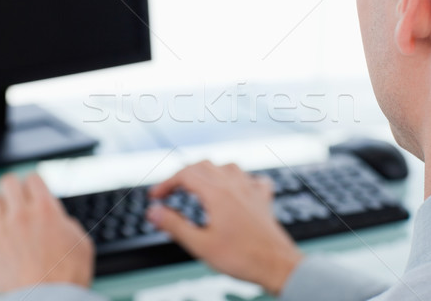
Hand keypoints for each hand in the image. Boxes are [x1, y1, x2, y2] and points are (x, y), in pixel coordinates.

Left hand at [0, 173, 94, 292]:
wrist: (48, 300)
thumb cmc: (67, 277)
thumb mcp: (82, 242)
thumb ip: (67, 224)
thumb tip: (60, 221)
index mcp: (46, 210)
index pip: (33, 178)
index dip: (34, 184)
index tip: (33, 192)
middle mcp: (21, 215)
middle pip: (8, 182)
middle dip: (13, 188)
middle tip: (15, 199)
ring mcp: (0, 231)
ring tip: (0, 215)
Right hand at [147, 161, 302, 294]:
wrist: (277, 265)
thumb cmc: (243, 257)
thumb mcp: (200, 245)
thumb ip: (174, 226)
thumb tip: (153, 212)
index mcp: (217, 193)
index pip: (185, 175)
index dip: (166, 183)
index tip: (155, 197)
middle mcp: (234, 185)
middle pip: (203, 165)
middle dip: (183, 175)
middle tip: (171, 191)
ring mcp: (251, 190)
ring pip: (227, 166)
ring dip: (209, 171)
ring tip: (198, 185)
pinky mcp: (263, 199)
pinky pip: (251, 178)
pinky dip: (239, 179)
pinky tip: (236, 188)